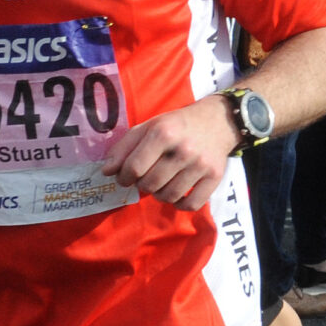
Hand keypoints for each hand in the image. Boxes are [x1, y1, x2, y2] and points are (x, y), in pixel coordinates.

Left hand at [101, 97, 241, 211]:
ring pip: (169, 196)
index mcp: (163, 133)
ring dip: (159, 194)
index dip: (123, 177)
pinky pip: (192, 204)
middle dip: (142, 184)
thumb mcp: (148, 127)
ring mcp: (201, 164)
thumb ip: (124, 147)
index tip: (124, 177)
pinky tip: (177, 194)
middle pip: (150, 184)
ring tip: (161, 184)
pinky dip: (180, 204)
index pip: (134, 167)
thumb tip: (107, 171)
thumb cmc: (177, 125)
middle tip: (145, 178)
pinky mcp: (215, 176)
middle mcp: (183, 149)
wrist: (218, 121)